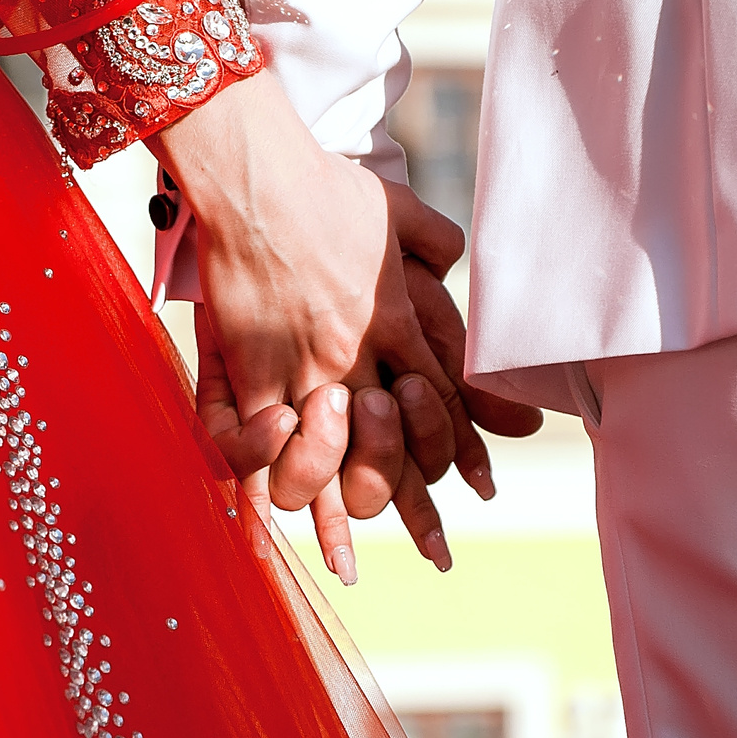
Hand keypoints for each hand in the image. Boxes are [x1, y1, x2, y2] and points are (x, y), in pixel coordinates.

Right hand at [152, 72, 490, 577]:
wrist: (259, 177)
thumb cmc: (326, 188)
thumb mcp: (398, 208)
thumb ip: (431, 240)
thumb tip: (455, 258)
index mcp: (399, 319)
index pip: (445, 398)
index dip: (462, 449)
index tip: (483, 489)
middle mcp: (360, 354)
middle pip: (396, 444)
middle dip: (416, 506)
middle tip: (437, 553)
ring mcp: (305, 366)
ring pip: (334, 457)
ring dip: (342, 511)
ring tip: (349, 559)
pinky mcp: (253, 368)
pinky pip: (263, 442)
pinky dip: (267, 484)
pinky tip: (270, 527)